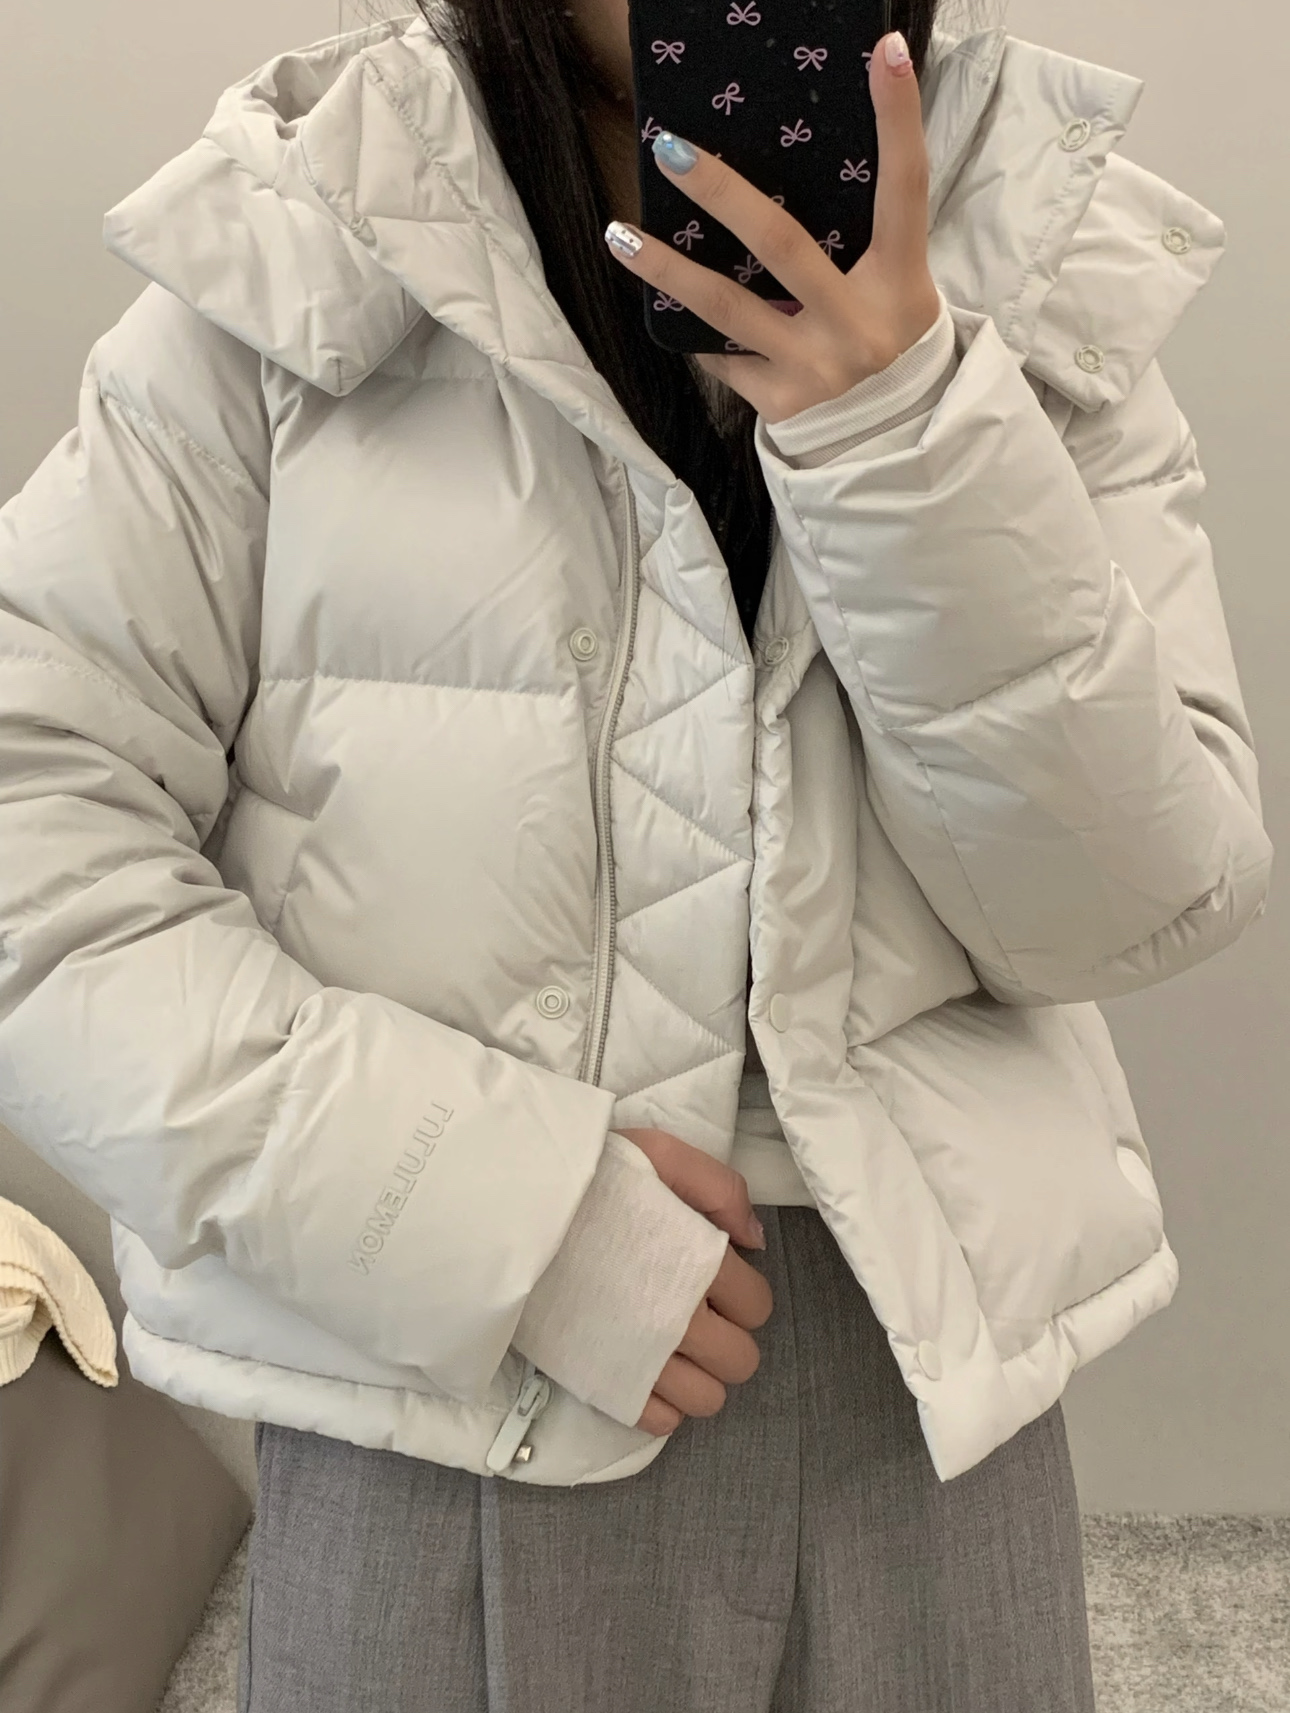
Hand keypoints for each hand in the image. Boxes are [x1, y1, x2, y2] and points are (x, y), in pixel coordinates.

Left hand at [602, 30, 938, 422]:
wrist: (891, 434)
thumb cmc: (883, 334)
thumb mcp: (894, 283)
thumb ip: (858, 234)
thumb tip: (792, 159)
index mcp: (899, 280)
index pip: (904, 188)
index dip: (898, 120)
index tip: (886, 52)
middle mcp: (858, 325)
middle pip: (783, 244)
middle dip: (722, 194)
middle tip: (670, 151)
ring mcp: (816, 368)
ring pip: (726, 308)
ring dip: (666, 269)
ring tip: (618, 234)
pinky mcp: (780, 403)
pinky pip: (723, 355)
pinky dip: (696, 330)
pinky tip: (662, 303)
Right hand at [614, 1126, 773, 1435]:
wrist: (512, 1212)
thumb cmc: (589, 1179)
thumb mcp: (660, 1153)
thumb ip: (720, 1188)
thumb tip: (754, 1241)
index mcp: (698, 1265)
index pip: (757, 1307)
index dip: (743, 1293)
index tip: (714, 1277)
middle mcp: (677, 1321)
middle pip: (741, 1361)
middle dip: (728, 1337)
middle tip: (696, 1310)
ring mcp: (639, 1359)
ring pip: (707, 1400)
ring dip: (699, 1374)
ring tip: (672, 1342)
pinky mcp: (602, 1381)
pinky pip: (659, 1422)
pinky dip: (660, 1400)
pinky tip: (644, 1365)